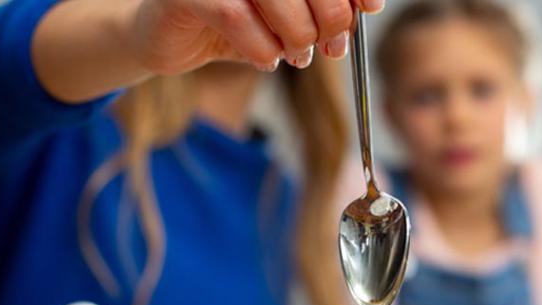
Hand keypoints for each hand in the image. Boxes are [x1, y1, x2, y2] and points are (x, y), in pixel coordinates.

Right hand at [132, 0, 382, 72]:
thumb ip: (325, 6)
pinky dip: (262, 50)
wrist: (171, 35)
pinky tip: (266, 60)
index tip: (370, 8)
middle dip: (330, 20)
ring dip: (297, 39)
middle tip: (330, 48)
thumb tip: (369, 5)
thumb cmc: (237, 20)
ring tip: (296, 55)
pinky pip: (237, 20)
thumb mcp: (289, 12)